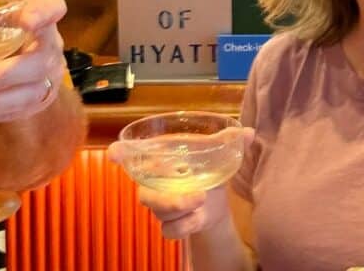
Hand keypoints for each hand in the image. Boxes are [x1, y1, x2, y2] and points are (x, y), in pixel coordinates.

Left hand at [0, 0, 67, 125]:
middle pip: (34, 65)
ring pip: (21, 98)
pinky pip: (3, 116)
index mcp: (42, 21)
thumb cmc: (4, 37)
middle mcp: (50, 52)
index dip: (43, 14)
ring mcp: (44, 83)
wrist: (26, 71)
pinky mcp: (29, 108)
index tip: (26, 20)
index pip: (53, 9)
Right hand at [107, 127, 254, 238]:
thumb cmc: (208, 170)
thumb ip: (230, 142)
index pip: (131, 153)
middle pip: (144, 192)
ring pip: (157, 211)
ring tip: (202, 204)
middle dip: (167, 197)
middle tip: (197, 195)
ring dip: (180, 210)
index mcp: (162, 157)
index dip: (120, 153)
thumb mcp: (218, 155)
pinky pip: (168, 230)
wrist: (216, 202)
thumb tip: (249, 132)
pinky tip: (198, 220)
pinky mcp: (169, 223)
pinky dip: (184, 227)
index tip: (114, 153)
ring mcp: (159, 203)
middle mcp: (154, 179)